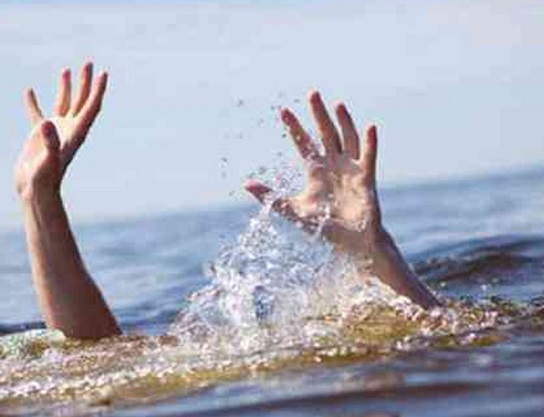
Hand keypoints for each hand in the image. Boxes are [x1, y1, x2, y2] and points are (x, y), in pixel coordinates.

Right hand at [15, 62, 107, 199]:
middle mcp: (69, 130)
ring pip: (63, 104)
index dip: (98, 90)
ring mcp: (55, 132)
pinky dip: (34, 103)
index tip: (103, 73)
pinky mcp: (40, 136)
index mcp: (76, 133)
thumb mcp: (47, 160)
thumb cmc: (44, 179)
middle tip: (89, 62)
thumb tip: (47, 123)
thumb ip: (49, 142)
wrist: (35, 191)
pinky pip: (37, 114)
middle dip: (86, 82)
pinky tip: (30, 90)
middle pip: (81, 101)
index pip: (91, 107)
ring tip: (67, 69)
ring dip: (66, 87)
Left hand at [245, 91, 383, 255]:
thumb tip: (246, 184)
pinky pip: (369, 156)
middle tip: (312, 94)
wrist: (350, 241)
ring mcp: (350, 169)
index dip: (294, 127)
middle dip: (318, 115)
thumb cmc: (324, 225)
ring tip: (337, 104)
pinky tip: (370, 127)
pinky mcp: (366, 177)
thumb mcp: (293, 210)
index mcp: (315, 170)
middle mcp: (333, 164)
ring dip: (343, 122)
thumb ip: (272, 197)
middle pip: (326, 133)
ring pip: (347, 139)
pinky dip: (370, 142)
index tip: (283, 111)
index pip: (304, 143)